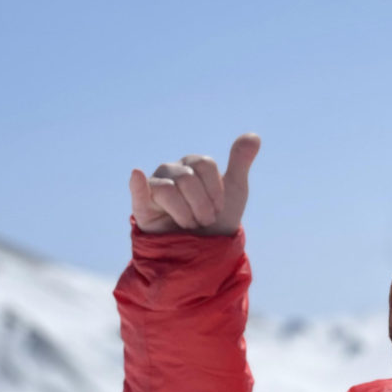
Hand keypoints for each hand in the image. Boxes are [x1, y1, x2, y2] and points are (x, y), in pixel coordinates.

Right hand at [129, 133, 260, 235]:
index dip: (215, 190)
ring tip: (188, 225)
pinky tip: (137, 174)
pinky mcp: (142, 209)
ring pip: (169, 188)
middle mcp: (171, 172)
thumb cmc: (218, 221)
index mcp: (191, 166)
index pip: (204, 164)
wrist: (205, 255)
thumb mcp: (234, 191)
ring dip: (186, 214)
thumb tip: (254, 136)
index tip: (218, 209)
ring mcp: (154, 188)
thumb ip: (240, 162)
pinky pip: (138, 191)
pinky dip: (137, 184)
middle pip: (187, 177)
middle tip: (204, 221)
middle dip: (202, 205)